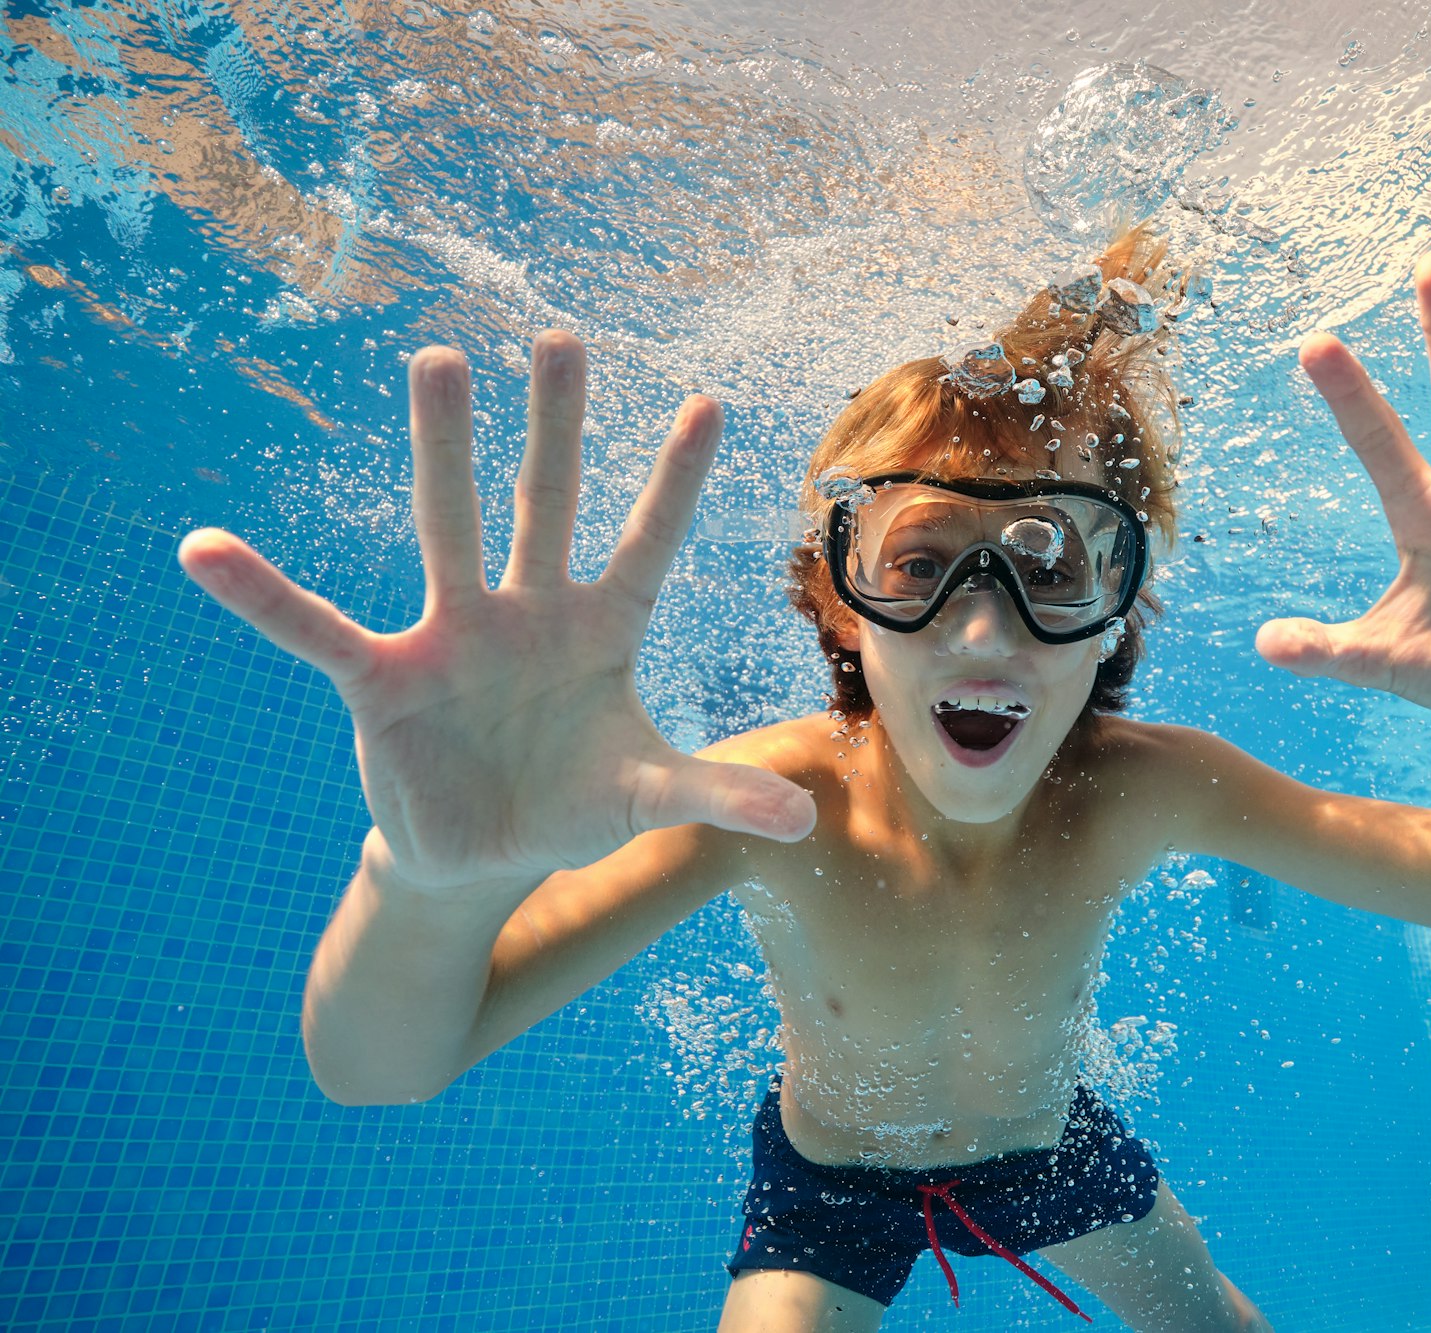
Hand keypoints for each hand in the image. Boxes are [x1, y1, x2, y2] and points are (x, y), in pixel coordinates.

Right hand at [178, 331, 815, 892]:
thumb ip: (717, 799)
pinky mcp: (384, 681)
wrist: (484, 856)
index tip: (710, 402)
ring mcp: (452, 638)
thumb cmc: (570, 806)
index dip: (676, 482)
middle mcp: (526, 614)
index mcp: (600, 632)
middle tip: (563, 337)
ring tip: (439, 360)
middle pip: (545, 505)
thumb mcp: (646, 801)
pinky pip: (312, 631)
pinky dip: (260, 596)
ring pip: (448, 528)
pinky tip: (202, 550)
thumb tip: (806, 822)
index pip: (649, 544)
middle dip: (555, 428)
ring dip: (445, 451)